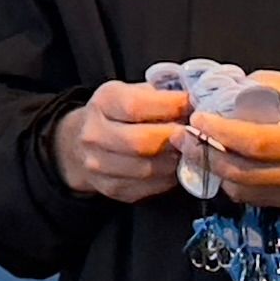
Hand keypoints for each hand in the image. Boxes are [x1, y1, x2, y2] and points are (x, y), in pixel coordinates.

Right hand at [55, 80, 191, 202]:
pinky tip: (173, 165)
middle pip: (141, 142)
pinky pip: (148, 186)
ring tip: (186, 150)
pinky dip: (168, 177)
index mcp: (103, 103)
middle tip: (193, 133)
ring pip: (147, 169)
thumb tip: (196, 102)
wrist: (83, 144)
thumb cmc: (119, 114)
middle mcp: (94, 134)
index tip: (192, 104)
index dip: (170, 106)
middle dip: (175, 138)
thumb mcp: (133, 92)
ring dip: (174, 161)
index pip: (136, 106)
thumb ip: (160, 96)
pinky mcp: (111, 188)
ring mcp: (98, 165)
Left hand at [189, 71, 279, 209]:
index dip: (221, 132)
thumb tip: (231, 87)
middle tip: (187, 135)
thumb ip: (268, 85)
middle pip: (242, 172)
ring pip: (243, 190)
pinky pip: (254, 199)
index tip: (199, 118)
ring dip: (216, 172)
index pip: (254, 142)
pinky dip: (234, 184)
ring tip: (200, 150)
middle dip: (207, 154)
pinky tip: (224, 167)